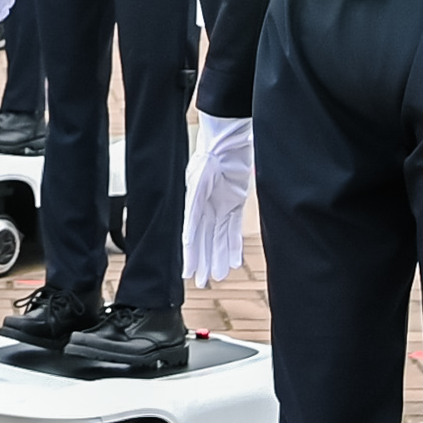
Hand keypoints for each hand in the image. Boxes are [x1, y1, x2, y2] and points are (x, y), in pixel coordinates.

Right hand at [185, 113, 256, 284]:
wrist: (228, 140)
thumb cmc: (212, 154)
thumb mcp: (202, 178)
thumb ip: (196, 201)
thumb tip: (189, 227)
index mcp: (193, 204)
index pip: (191, 236)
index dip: (190, 256)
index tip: (188, 273)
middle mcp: (205, 208)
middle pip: (203, 241)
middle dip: (203, 262)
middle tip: (201, 283)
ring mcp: (219, 206)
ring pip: (218, 238)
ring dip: (217, 257)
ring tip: (217, 276)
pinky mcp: (234, 203)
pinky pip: (232, 229)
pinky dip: (232, 245)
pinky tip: (233, 260)